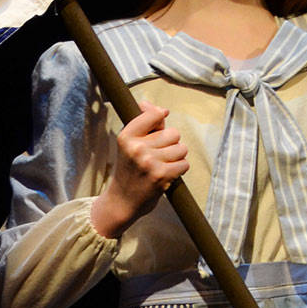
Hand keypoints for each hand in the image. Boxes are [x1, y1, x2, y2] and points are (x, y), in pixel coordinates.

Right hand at [91, 101, 189, 239]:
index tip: (155, 132)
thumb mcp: (129, 144)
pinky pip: (184, 163)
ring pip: (181, 148)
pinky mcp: (161, 175)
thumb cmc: (129, 170)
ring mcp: (149, 162)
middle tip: (157, 156)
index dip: (160, 121)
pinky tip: (167, 174)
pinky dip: (179, 169)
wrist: (122, 201)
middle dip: (170, 144)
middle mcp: (137, 147)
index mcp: (126, 136)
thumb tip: (153, 106)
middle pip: (173, 133)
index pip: (154, 114)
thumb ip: (143, 124)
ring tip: (162, 166)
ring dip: (176, 157)